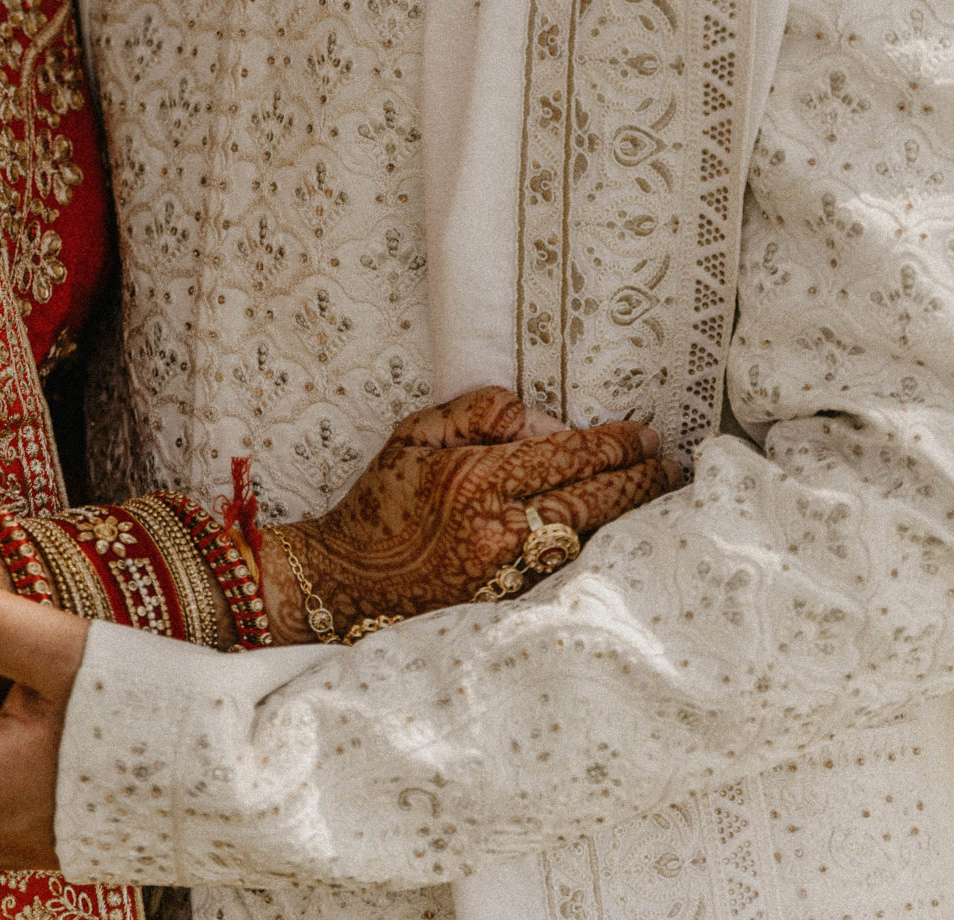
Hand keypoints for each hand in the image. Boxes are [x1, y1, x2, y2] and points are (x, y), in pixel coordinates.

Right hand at [262, 385, 680, 639]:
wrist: (347, 582)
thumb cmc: (381, 502)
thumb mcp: (416, 433)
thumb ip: (479, 412)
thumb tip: (541, 420)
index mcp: (478, 478)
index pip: (569, 454)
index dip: (615, 444)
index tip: (643, 434)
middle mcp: (501, 528)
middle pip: (595, 499)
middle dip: (641, 480)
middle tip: (671, 466)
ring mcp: (510, 575)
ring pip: (593, 540)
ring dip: (633, 519)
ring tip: (663, 499)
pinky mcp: (511, 606)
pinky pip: (571, 574)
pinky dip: (602, 553)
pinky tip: (624, 541)